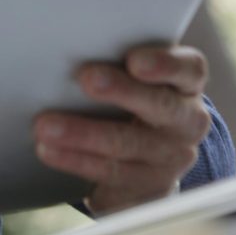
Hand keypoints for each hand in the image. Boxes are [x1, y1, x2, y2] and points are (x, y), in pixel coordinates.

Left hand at [33, 45, 210, 214]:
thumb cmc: (132, 97)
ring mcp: (169, 159)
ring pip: (128, 145)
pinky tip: (49, 151)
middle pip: (161, 105)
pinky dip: (76, 161)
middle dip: (122, 91)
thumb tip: (67, 46)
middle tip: (86, 78)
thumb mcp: (133, 76)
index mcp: (186, 85)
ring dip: (83, 134)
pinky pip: (111, 176)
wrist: (149, 155)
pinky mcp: (147, 187)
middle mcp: (186, 122)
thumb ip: (115, 59)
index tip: (135, 61)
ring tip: (46, 126)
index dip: (165, 64)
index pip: (189, 69)